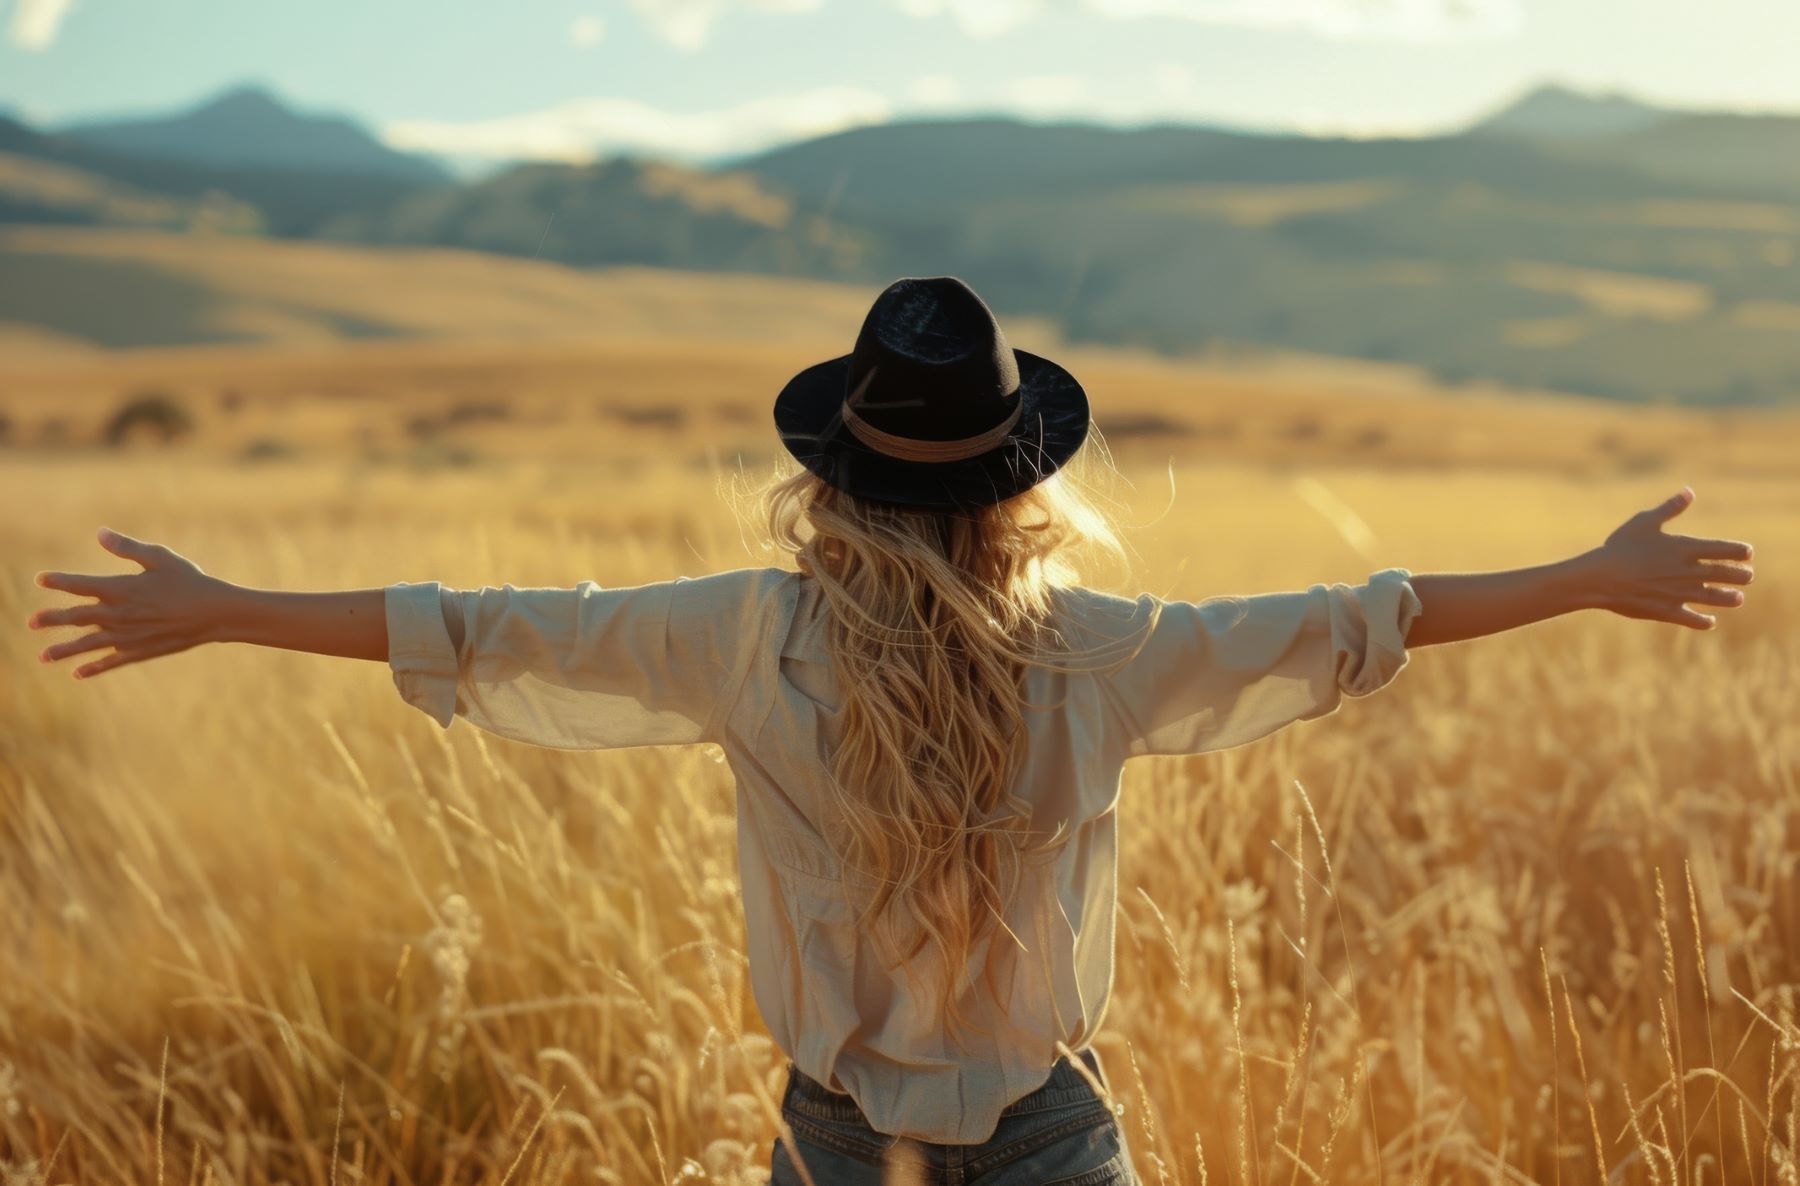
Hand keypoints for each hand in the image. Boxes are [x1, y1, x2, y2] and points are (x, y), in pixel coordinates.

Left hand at [27, 528, 228, 677]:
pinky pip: (112, 661)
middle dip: (53, 619)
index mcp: (122, 589)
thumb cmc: (190, 581)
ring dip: (64, 650)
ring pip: (89, 645)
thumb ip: (127, 548)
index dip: (60, 581)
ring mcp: (129, 636)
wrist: (215, 614)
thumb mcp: (160, 558)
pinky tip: (78, 673)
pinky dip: (94, 668)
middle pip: (78, 618)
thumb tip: (100, 533)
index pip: (81, 585)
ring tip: (43, 657)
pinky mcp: (140, 651)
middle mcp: (120, 615)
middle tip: (31, 622)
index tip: (41, 579)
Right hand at [1585, 487, 1753, 629]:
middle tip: (1748, 576)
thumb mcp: (1644, 522)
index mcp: (1685, 548)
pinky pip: (1692, 619)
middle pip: (1725, 574)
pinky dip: (1703, 621)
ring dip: (1730, 598)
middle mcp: (1688, 572)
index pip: (1725, 549)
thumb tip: (1689, 492)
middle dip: (1741, 575)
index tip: (1747, 553)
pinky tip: (1709, 621)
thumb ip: (1669, 508)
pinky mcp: (1667, 611)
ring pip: (1715, 597)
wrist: (1599, 578)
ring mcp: (1679, 593)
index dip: (1740, 551)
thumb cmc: (1620, 547)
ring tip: (1738, 598)